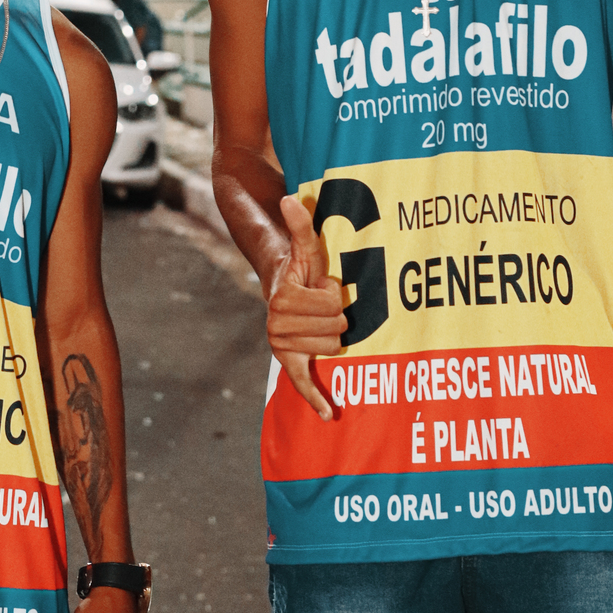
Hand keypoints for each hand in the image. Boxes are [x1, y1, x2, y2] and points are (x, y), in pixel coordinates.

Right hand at [266, 195, 346, 419]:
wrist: (281, 287)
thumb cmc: (301, 266)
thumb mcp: (306, 246)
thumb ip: (300, 224)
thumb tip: (290, 198)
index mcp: (283, 299)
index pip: (333, 305)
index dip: (333, 293)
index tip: (320, 286)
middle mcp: (277, 325)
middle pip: (336, 330)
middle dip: (334, 315)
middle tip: (320, 304)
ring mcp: (281, 346)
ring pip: (333, 349)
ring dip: (332, 333)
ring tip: (318, 320)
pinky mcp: (288, 362)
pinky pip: (302, 383)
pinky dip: (315, 399)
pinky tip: (330, 414)